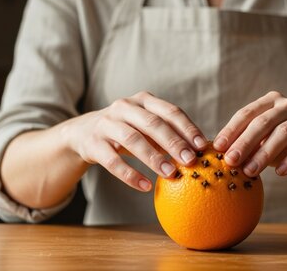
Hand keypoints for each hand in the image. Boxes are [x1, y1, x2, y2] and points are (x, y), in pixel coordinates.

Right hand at [60, 91, 207, 191]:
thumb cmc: (127, 130)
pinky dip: (130, 174)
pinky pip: (112, 161)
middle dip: (174, 143)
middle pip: (153, 124)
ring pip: (133, 140)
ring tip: (171, 174)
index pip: (170, 111)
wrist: (83, 133)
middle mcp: (124, 107)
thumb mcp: (146, 126)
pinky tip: (145, 186)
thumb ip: (169, 133)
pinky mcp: (93, 143)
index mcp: (144, 101)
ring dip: (154, 158)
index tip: (202, 146)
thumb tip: (200, 152)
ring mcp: (106, 124)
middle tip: (191, 161)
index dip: (187, 128)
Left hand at [213, 91, 286, 177]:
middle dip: (245, 142)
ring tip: (251, 171)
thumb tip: (219, 156)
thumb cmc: (286, 148)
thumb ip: (246, 146)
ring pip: (284, 132)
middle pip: (264, 122)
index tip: (218, 148)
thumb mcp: (263, 145)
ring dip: (265, 153)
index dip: (231, 130)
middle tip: (231, 161)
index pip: (247, 113)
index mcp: (271, 101)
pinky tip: (281, 173)